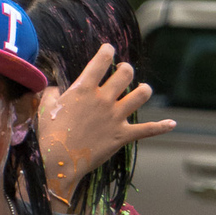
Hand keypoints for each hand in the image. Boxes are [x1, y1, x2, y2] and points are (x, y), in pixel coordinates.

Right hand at [37, 44, 175, 205]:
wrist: (57, 163)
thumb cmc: (47, 136)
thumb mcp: (44, 109)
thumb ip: (52, 93)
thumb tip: (56, 88)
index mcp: (84, 88)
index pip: (103, 58)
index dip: (108, 51)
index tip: (108, 52)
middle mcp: (103, 98)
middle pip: (126, 72)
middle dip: (126, 70)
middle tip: (122, 74)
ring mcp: (115, 117)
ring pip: (141, 94)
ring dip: (142, 91)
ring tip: (139, 92)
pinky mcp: (122, 136)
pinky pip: (147, 129)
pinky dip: (161, 127)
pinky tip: (171, 124)